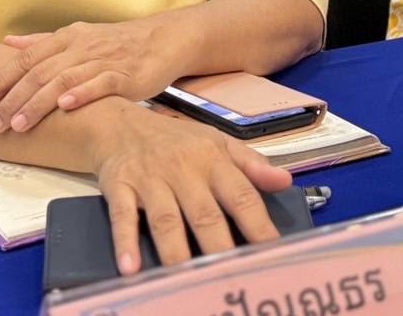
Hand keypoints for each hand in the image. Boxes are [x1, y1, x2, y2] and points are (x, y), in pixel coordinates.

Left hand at [0, 19, 178, 133]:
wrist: (161, 39)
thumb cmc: (115, 42)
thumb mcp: (76, 36)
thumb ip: (41, 42)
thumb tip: (8, 43)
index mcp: (66, 38)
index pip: (26, 59)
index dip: (1, 78)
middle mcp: (80, 47)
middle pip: (39, 73)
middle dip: (13, 99)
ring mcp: (102, 60)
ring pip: (64, 81)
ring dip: (39, 103)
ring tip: (19, 124)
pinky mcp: (125, 75)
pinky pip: (100, 84)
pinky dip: (81, 94)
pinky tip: (65, 106)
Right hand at [91, 109, 290, 274]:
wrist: (117, 122)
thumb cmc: (174, 139)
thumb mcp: (216, 141)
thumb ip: (251, 164)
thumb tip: (285, 181)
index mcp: (212, 159)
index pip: (241, 195)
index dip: (258, 226)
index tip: (273, 253)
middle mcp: (182, 168)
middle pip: (205, 214)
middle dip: (220, 248)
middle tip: (232, 278)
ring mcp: (149, 178)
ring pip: (165, 219)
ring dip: (175, 251)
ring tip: (185, 280)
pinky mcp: (118, 186)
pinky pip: (122, 216)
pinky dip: (125, 242)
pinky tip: (130, 268)